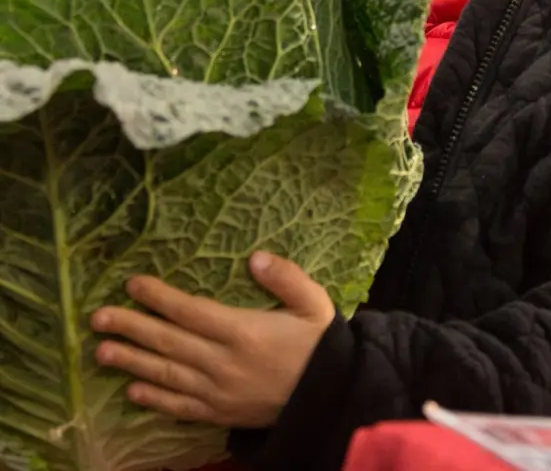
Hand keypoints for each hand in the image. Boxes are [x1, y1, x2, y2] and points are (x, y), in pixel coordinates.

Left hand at [91, 252, 334, 428]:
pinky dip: (155, 400)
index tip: (133, 283)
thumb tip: (254, 258)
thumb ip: (286, 278)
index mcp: (243, 332)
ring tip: (102, 351)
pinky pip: (180, 408)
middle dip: (131, 327)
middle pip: (168, 343)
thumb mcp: (314, 303)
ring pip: (166, 376)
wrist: (331, 400)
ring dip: (132, 363)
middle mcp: (223, 364)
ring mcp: (218, 393)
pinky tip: (133, 392)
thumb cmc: (320, 345)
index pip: (190, 312)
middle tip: (98, 317)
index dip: (159, 297)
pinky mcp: (220, 414)